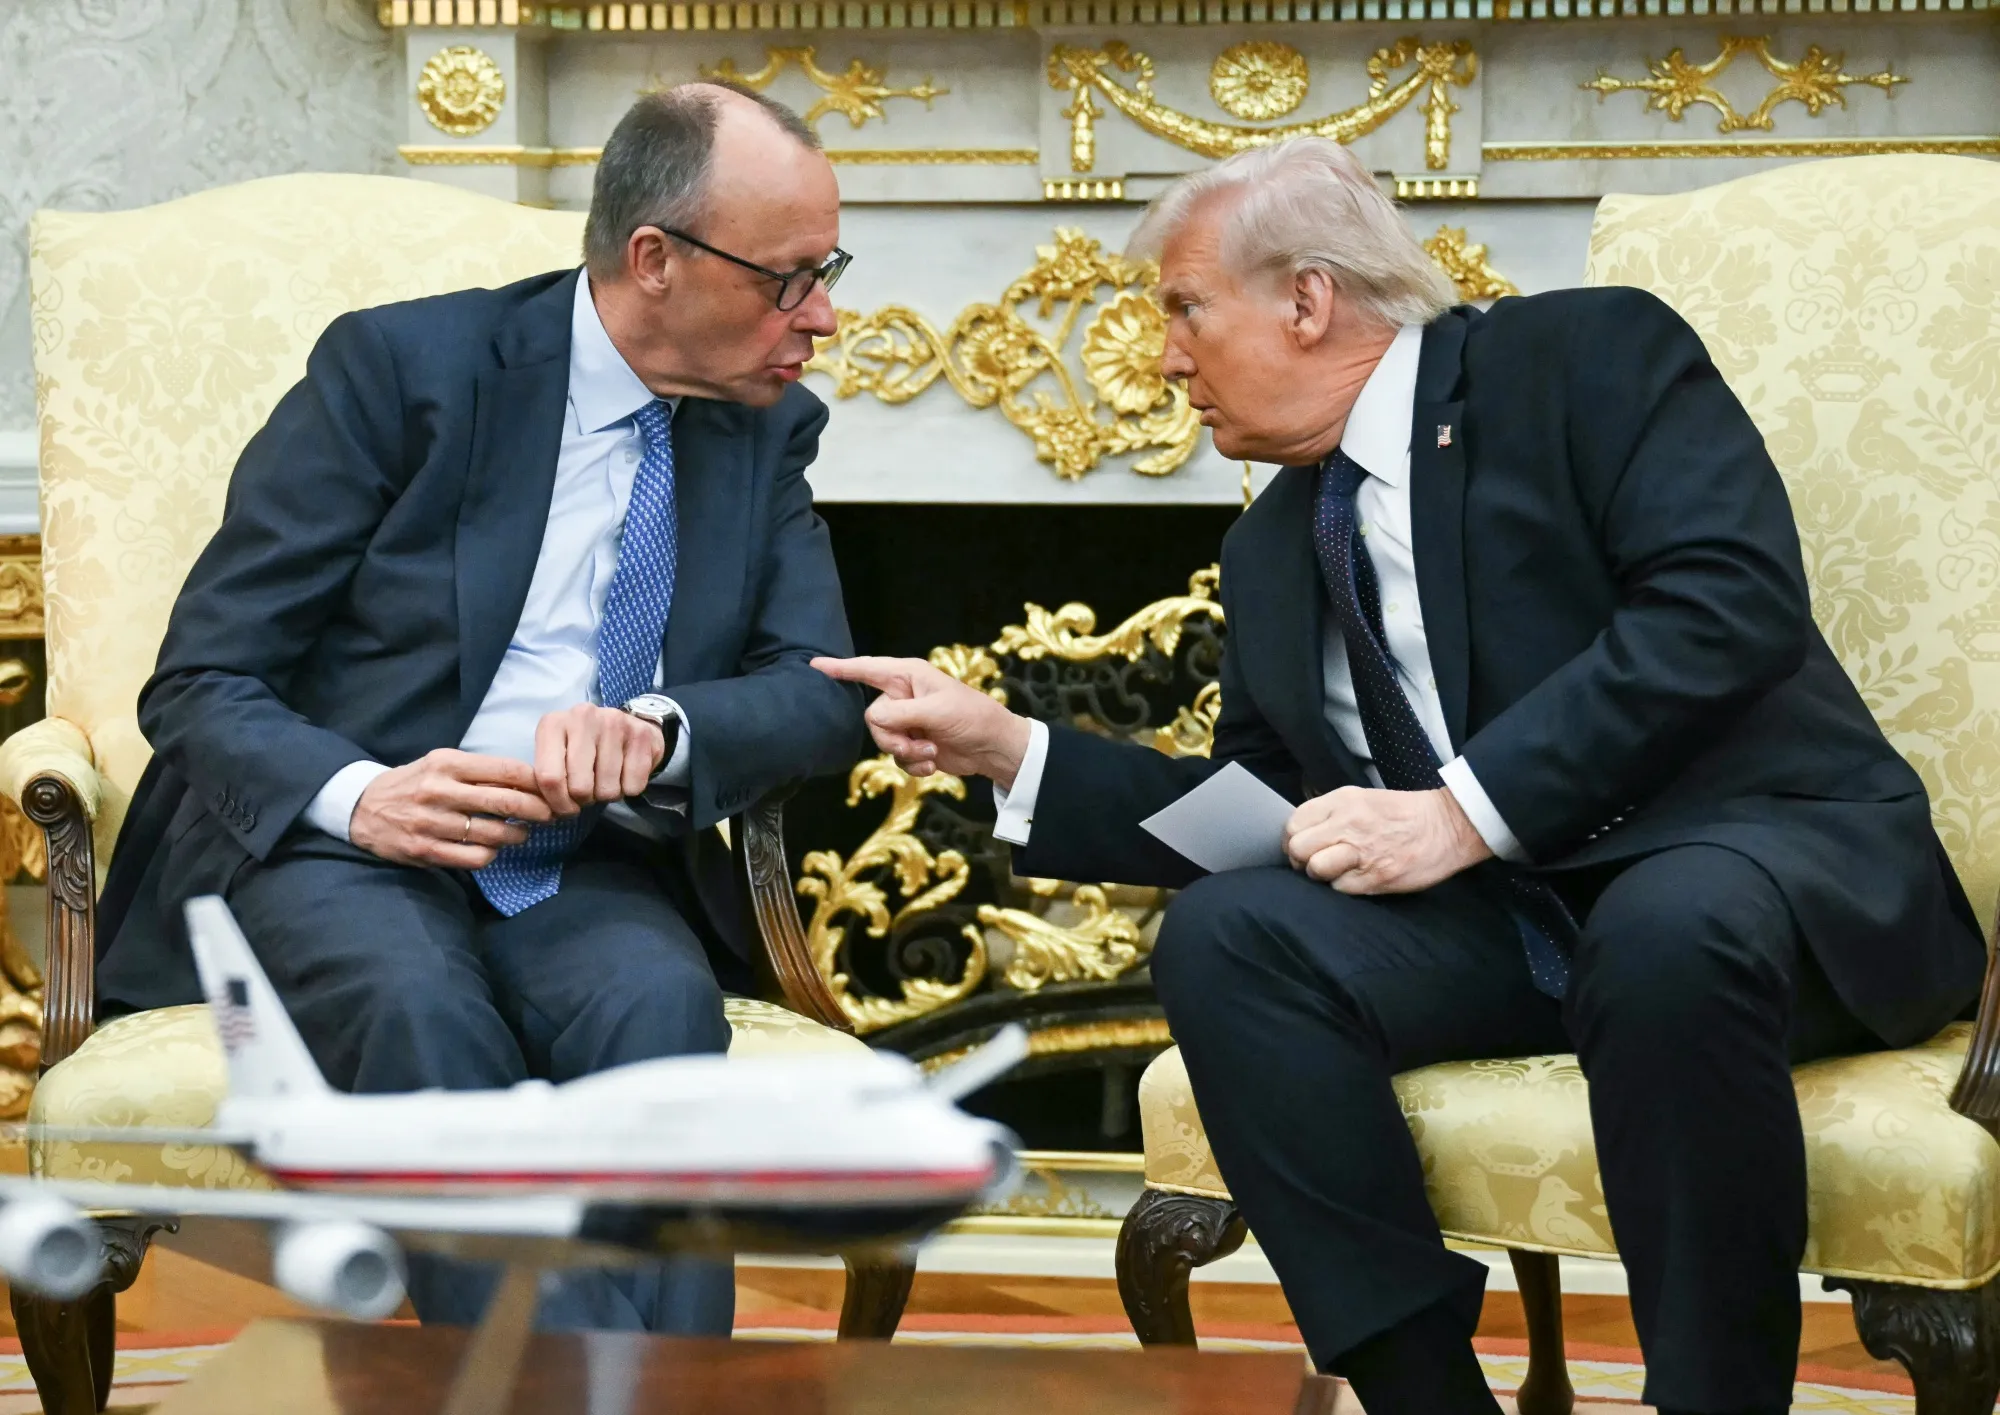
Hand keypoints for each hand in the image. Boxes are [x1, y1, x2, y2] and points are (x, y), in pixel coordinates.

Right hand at [349, 749, 555, 868]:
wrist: (363, 808)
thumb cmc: (415, 783)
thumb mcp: (442, 765)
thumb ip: (480, 772)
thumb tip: (530, 782)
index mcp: (448, 763)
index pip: (507, 770)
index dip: (536, 782)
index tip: (551, 790)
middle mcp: (439, 791)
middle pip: (506, 802)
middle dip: (538, 811)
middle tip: (550, 816)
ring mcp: (431, 822)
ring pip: (494, 834)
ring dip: (517, 835)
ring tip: (521, 833)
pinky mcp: (425, 850)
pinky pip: (474, 858)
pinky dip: (491, 855)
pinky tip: (491, 848)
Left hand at [533, 704, 666, 816]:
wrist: (627, 725)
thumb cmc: (584, 747)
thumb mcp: (556, 755)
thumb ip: (545, 778)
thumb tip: (545, 810)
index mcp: (553, 724)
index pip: (549, 778)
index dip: (558, 803)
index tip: (565, 807)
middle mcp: (583, 717)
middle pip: (580, 787)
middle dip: (585, 800)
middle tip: (588, 791)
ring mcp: (614, 722)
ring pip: (607, 790)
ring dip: (607, 795)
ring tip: (606, 779)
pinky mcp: (641, 734)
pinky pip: (633, 785)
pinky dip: (629, 789)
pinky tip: (624, 773)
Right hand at [811, 656, 1032, 786]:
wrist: (993, 748)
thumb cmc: (972, 717)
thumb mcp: (937, 711)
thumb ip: (901, 714)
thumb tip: (875, 721)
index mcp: (909, 676)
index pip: (867, 669)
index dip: (841, 668)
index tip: (814, 665)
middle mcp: (904, 695)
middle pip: (873, 718)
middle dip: (892, 737)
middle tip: (917, 743)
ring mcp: (908, 720)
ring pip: (883, 740)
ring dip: (906, 752)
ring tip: (930, 752)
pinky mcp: (913, 742)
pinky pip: (897, 757)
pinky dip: (913, 763)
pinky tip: (932, 762)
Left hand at [1282, 786, 1490, 893]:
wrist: (1447, 826)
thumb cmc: (1403, 814)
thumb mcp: (1362, 799)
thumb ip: (1330, 813)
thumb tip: (1302, 835)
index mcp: (1342, 802)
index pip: (1294, 823)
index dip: (1292, 840)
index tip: (1301, 847)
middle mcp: (1348, 824)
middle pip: (1298, 848)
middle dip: (1301, 860)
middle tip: (1314, 863)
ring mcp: (1362, 851)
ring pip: (1315, 869)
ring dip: (1321, 875)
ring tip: (1336, 871)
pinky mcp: (1376, 876)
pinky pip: (1340, 888)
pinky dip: (1344, 887)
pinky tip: (1358, 878)